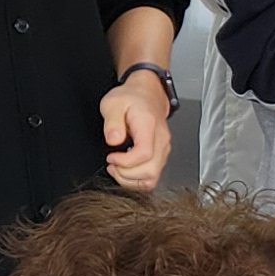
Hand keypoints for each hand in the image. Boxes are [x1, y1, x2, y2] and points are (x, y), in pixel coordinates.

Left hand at [100, 68, 172, 193]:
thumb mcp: (113, 103)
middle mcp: (160, 140)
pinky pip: (153, 177)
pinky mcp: (161, 156)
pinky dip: (137, 180)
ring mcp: (163, 149)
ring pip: (152, 178)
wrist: (147, 94)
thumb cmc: (131, 99)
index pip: (144, 154)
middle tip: (112, 165)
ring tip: (118, 169)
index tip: (111, 157)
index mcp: (149, 126)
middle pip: (150, 171)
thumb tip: (114, 140)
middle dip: (126, 174)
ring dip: (131, 180)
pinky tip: (126, 171)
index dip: (125, 162)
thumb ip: (112, 122)